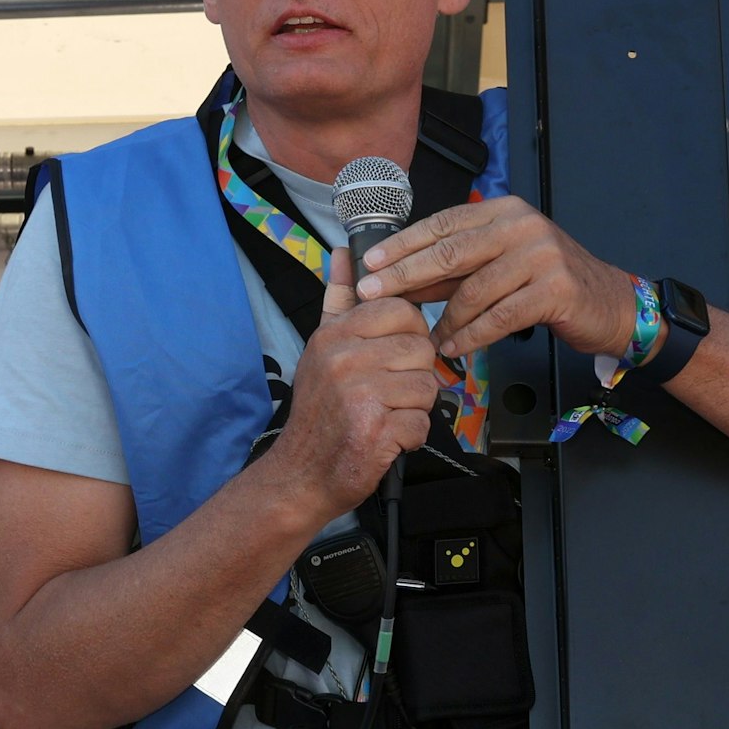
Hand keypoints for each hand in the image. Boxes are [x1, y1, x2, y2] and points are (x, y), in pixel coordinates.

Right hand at [267, 248, 438, 512]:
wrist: (301, 474)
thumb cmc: (319, 413)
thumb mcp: (322, 350)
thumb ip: (339, 301)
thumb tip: (342, 254)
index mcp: (334, 334)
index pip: (401, 310)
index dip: (408, 336)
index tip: (390, 357)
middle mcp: (343, 359)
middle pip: (421, 349)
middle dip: (413, 376)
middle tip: (385, 393)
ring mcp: (359, 394)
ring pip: (426, 387)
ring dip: (413, 408)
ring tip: (383, 415)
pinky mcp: (375, 429)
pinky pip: (422, 423)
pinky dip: (409, 437)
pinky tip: (384, 438)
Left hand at [357, 197, 636, 357]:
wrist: (607, 302)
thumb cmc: (544, 282)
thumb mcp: (494, 265)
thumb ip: (451, 270)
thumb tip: (396, 279)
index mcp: (502, 211)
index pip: (441, 225)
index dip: (402, 245)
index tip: (369, 262)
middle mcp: (521, 226)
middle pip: (450, 252)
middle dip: (405, 275)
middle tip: (372, 294)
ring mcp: (541, 255)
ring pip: (474, 290)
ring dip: (443, 319)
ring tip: (424, 339)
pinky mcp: (555, 289)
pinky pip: (499, 316)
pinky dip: (472, 335)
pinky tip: (454, 348)